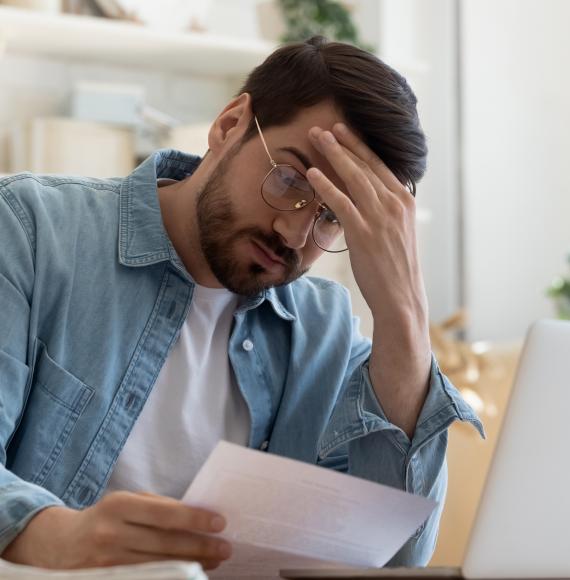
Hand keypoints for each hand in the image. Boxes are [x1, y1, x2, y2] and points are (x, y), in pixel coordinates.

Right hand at [2, 491, 231, 570]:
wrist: (58, 545)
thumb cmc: (104, 518)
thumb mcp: (126, 501)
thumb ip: (157, 507)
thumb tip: (196, 517)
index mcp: (119, 506)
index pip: (165, 514)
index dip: (195, 519)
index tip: (220, 523)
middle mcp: (111, 535)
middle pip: (165, 544)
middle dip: (200, 547)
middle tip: (226, 548)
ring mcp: (106, 564)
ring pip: (159, 567)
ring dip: (191, 566)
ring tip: (214, 563)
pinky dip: (170, 579)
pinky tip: (188, 577)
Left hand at [306, 123, 430, 435]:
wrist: (402, 299)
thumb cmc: (396, 269)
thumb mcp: (397, 233)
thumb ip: (385, 211)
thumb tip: (368, 198)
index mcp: (404, 202)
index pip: (380, 166)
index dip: (360, 146)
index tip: (344, 130)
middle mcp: (395, 204)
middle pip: (366, 165)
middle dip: (344, 142)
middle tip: (324, 125)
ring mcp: (380, 218)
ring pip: (354, 177)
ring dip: (333, 154)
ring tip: (316, 138)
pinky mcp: (365, 234)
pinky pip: (342, 203)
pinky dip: (327, 186)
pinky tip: (313, 174)